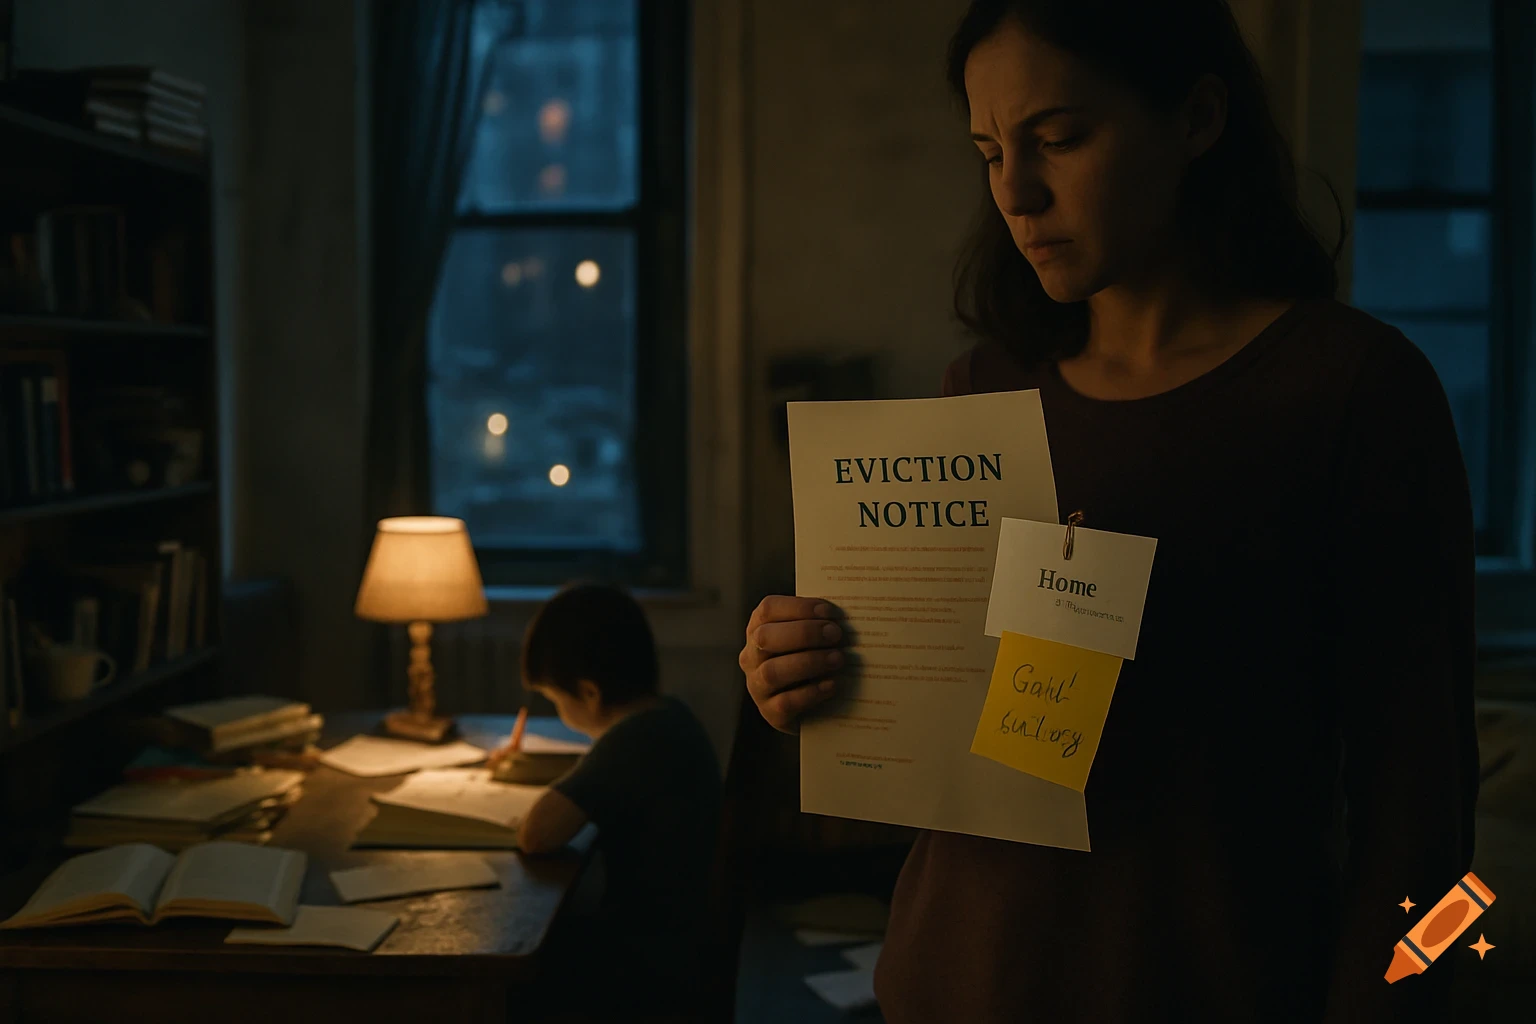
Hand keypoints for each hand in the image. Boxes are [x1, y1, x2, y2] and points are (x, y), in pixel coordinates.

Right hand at [739, 596, 844, 734]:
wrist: (810, 708)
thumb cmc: (811, 662)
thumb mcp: (809, 639)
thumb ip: (818, 624)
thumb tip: (843, 616)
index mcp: (759, 629)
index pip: (768, 609)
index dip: (799, 607)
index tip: (829, 611)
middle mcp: (751, 656)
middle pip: (766, 638)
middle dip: (804, 633)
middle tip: (836, 634)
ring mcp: (757, 685)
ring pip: (772, 671)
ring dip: (809, 662)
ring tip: (838, 659)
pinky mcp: (769, 712)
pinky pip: (785, 702)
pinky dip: (812, 692)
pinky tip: (831, 684)